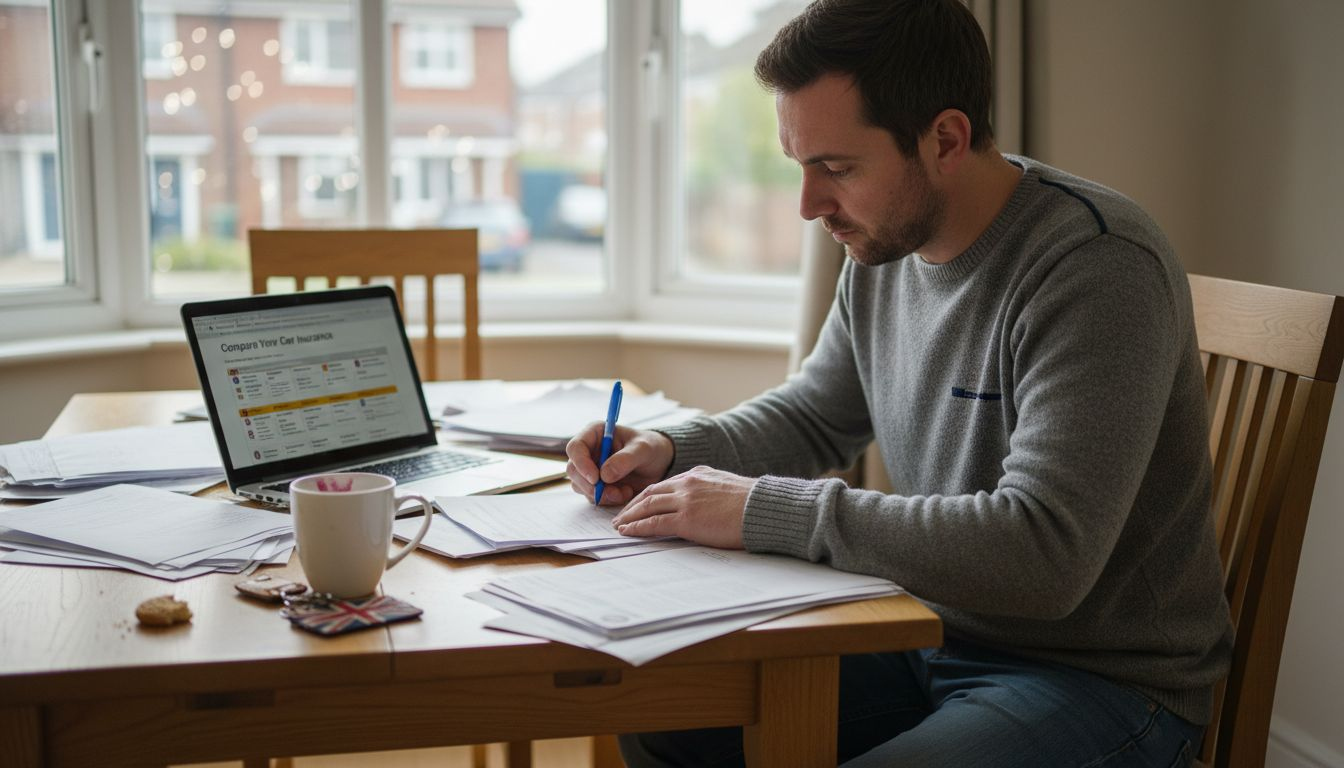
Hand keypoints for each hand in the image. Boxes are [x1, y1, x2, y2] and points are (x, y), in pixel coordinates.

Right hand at [566, 423, 674, 505]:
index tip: (596, 479)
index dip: (581, 464)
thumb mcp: (643, 449)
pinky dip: (606, 500)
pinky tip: (624, 494)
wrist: (659, 464)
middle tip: (613, 493)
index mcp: (595, 433)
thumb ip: (625, 459)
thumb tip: (604, 475)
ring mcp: (590, 468)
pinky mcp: (596, 485)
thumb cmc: (651, 448)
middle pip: (573, 470)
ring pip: (580, 486)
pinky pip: (591, 496)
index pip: (575, 447)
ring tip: (624, 492)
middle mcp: (588, 451)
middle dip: (591, 485)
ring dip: (600, 495)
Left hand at [610, 466, 752, 548]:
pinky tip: (629, 532)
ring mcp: (685, 500)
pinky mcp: (687, 519)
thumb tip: (702, 502)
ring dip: (630, 516)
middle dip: (633, 505)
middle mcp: (687, 483)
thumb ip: (709, 490)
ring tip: (619, 525)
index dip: (647, 495)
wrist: (763, 508)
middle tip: (620, 515)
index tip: (638, 503)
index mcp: (697, 474)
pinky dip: (638, 527)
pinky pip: (654, 523)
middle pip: (650, 493)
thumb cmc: (752, 504)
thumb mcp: (726, 487)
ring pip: (647, 506)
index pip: (664, 484)